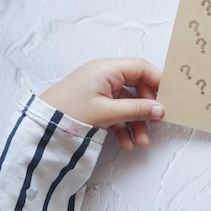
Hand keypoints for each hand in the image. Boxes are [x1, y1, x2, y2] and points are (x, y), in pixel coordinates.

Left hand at [40, 58, 164, 149]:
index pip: (141, 68)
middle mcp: (104, 75)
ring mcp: (99, 90)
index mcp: (107, 69)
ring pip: (127, 102)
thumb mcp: (107, 112)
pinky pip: (116, 111)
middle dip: (147, 108)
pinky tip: (126, 143)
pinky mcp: (94, 103)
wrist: (40, 127)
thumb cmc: (70, 112)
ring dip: (136, 121)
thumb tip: (160, 110)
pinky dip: (123, 126)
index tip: (169, 99)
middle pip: (137, 86)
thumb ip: (137, 110)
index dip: (158, 81)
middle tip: (157, 123)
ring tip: (141, 142)